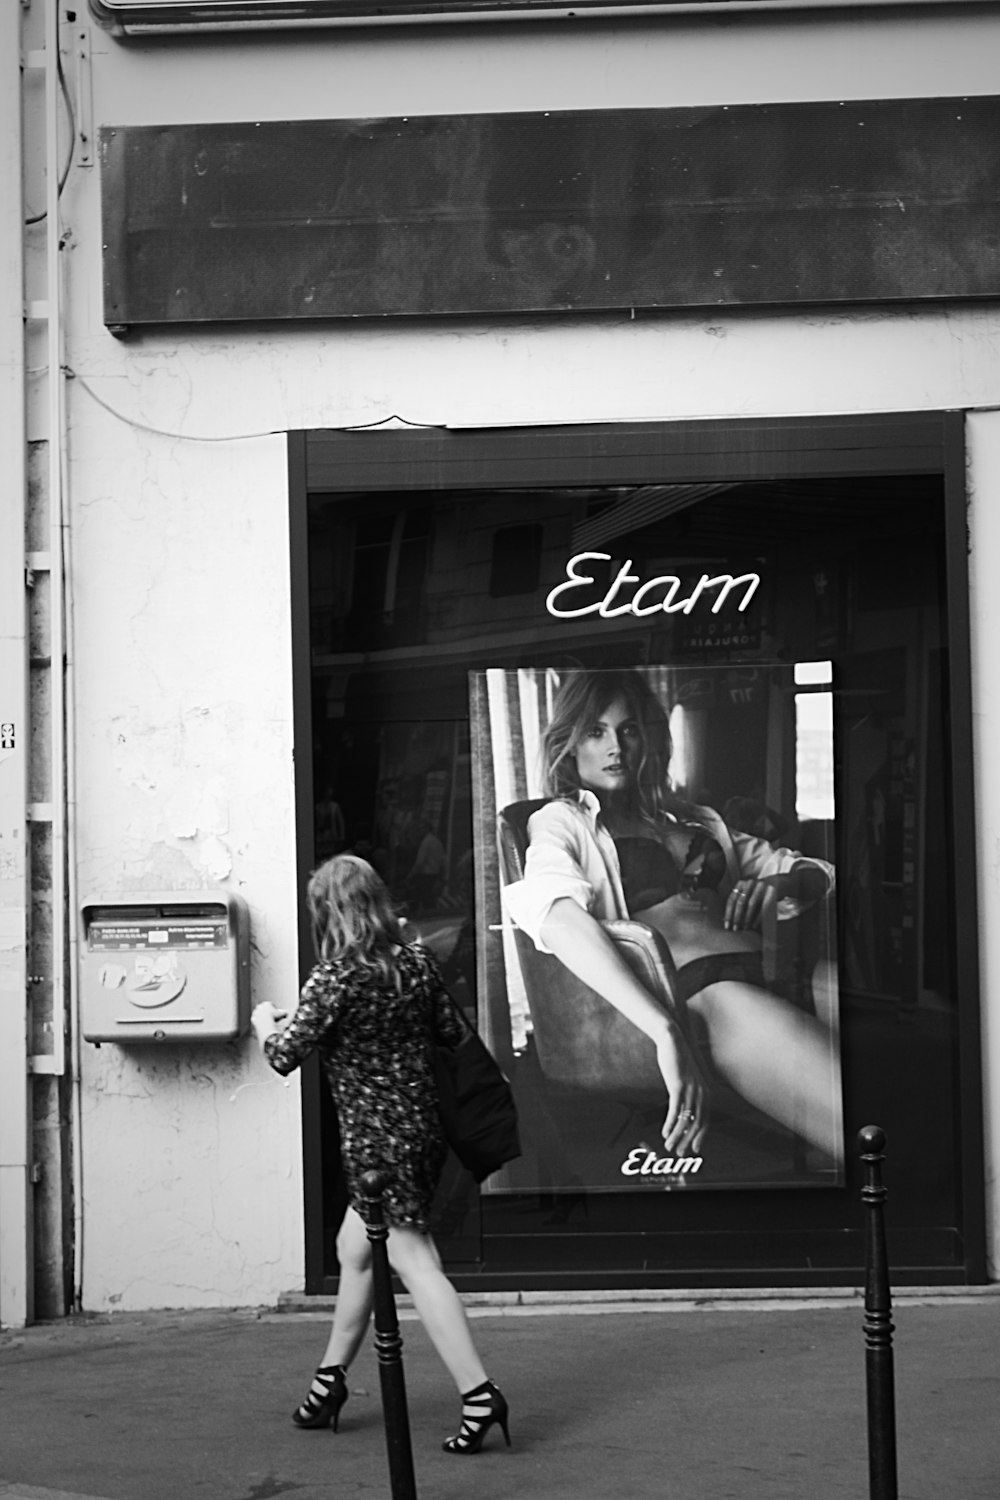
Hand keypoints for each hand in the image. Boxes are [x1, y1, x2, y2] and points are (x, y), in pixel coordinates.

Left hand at [250, 1001, 288, 1039]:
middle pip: (264, 1008)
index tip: (275, 1013)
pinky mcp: (253, 1018)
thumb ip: (285, 1012)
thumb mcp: (282, 1014)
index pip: (271, 1005)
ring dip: (262, 1016)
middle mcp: (260, 1006)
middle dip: (266, 1011)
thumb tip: (289, 1012)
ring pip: (259, 1013)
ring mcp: (256, 1012)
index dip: (274, 1009)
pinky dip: (259, 1021)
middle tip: (270, 1017)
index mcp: (267, 1003)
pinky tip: (262, 1024)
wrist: (266, 1023)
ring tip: (266, 1021)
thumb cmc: (275, 1018)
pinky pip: (256, 1019)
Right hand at [655, 1027, 708, 1156]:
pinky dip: (670, 1124)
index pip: (706, 1121)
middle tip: (679, 1153)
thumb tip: (686, 1109)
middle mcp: (703, 1092)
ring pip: (686, 1120)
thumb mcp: (689, 1078)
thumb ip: (691, 1092)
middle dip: (688, 1141)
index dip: (700, 1137)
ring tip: (669, 1146)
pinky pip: (675, 1110)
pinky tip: (665, 1132)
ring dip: (677, 1136)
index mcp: (707, 1092)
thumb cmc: (679, 1059)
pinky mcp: (679, 1086)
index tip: (694, 1150)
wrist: (673, 1040)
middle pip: (698, 1124)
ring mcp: (692, 1089)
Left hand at [723, 875, 785, 931]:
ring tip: (744, 929)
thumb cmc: (758, 895)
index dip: (728, 913)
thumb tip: (724, 920)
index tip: (726, 926)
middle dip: (736, 917)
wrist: (778, 884)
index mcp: (741, 884)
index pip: (731, 899)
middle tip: (734, 929)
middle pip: (740, 902)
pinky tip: (753, 926)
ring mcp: (761, 886)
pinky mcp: (771, 892)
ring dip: (747, 918)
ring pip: (751, 904)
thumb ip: (737, 906)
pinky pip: (763, 906)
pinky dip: (758, 917)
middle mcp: (750, 883)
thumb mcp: (747, 896)